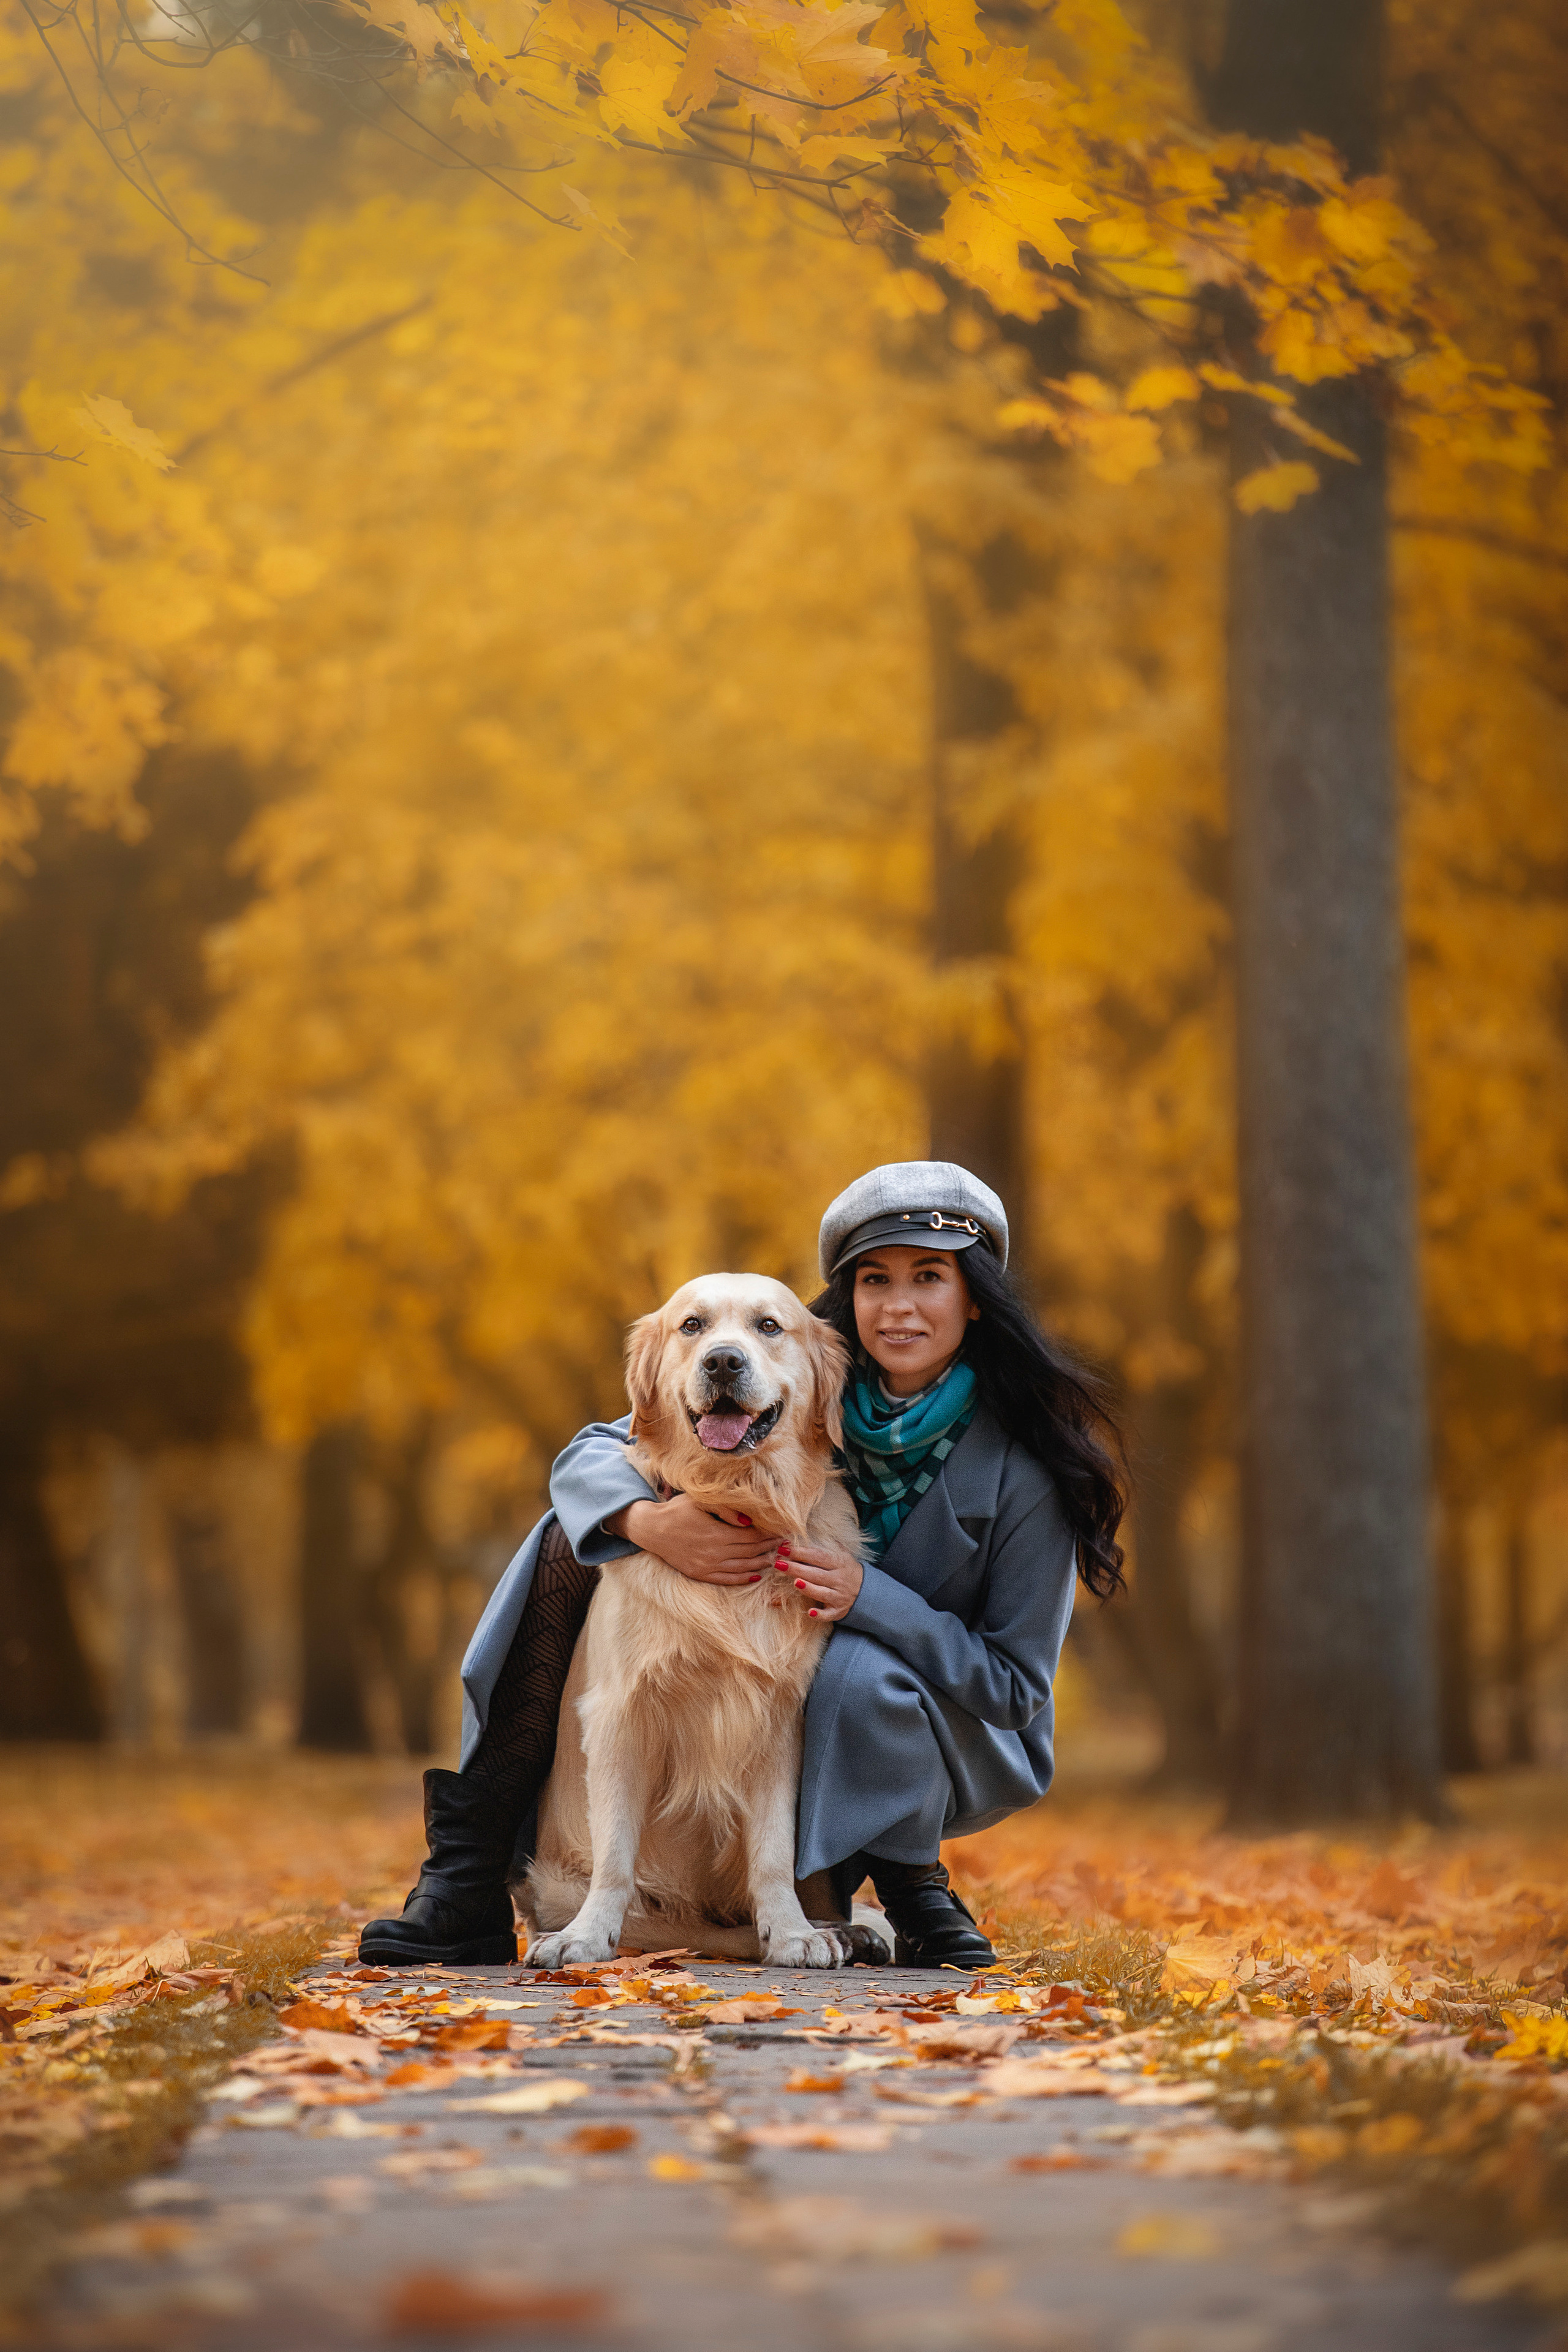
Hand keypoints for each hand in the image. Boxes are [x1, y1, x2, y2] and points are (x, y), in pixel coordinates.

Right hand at [610, 1492, 778, 1585]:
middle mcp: (714, 1552)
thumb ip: (725, 1509)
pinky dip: (744, 1578)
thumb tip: (748, 1521)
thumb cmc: (677, 1510)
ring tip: (777, 1558)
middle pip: (750, 1551)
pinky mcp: (700, 1574)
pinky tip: (756, 1575)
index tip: (783, 1530)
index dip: (769, 1534)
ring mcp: (707, 1566)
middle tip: (786, 1544)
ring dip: (762, 1563)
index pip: (751, 1536)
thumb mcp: (699, 1501)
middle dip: (770, 1547)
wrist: (652, 1529)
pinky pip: (728, 1579)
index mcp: (716, 1533)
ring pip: (743, 1567)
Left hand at [775, 1540, 863, 1623]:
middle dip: (797, 1568)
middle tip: (778, 1563)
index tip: (784, 1548)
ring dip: (808, 1588)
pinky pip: (828, 1614)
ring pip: (822, 1592)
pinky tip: (810, 1612)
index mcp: (839, 1563)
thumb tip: (805, 1531)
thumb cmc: (846, 1569)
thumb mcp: (842, 1554)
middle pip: (816, 1574)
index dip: (801, 1552)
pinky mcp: (838, 1611)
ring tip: (794, 1582)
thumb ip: (826, 1544)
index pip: (819, 1556)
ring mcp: (839, 1596)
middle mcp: (839, 1579)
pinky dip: (820, 1614)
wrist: (866, 1591)